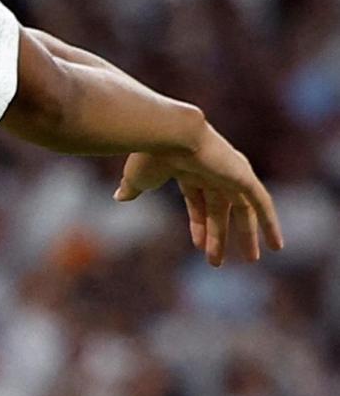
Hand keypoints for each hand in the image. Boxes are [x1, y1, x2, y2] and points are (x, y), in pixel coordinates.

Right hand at [114, 123, 283, 265]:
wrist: (166, 133)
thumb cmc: (147, 155)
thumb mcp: (137, 178)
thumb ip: (132, 187)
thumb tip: (119, 197)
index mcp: (186, 168)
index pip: (197, 201)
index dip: (198, 224)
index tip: (198, 246)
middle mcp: (210, 169)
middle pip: (219, 208)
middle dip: (219, 235)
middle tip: (217, 262)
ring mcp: (228, 171)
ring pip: (242, 208)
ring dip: (246, 234)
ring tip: (251, 260)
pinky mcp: (242, 175)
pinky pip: (261, 202)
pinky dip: (270, 223)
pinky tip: (276, 245)